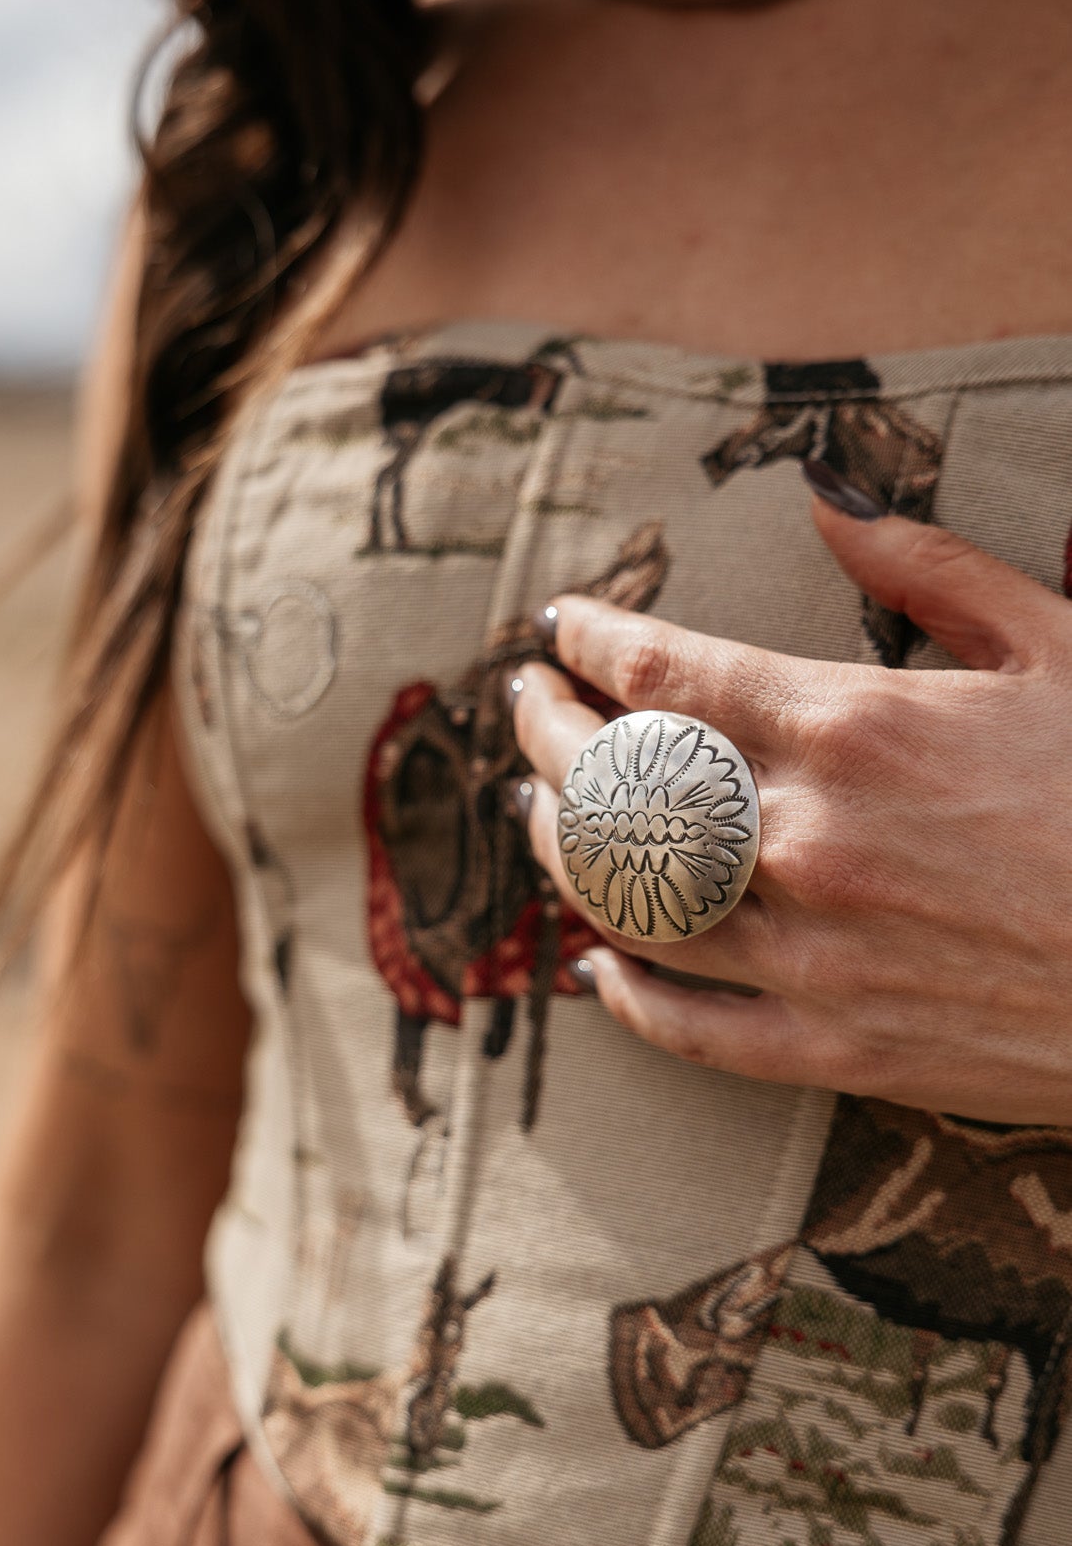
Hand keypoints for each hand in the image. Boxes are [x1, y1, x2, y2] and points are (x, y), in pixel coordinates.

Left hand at [512, 490, 1071, 1122]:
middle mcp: (806, 841)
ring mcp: (814, 953)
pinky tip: (601, 969)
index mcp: (854, 727)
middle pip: (615, 782)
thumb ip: (930, 568)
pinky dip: (630, 998)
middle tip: (527, 703)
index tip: (567, 627)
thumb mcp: (1061, 645)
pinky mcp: (840, 1048)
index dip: (593, 642)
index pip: (663, 674)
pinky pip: (691, 1029)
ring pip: (627, 903)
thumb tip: (827, 496)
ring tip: (540, 813)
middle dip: (549, 731)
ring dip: (562, 851)